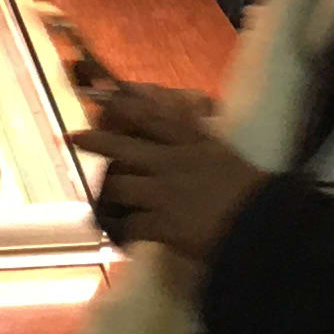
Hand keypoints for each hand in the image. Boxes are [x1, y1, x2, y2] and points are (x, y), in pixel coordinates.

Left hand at [77, 84, 263, 266]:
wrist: (261, 225)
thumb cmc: (251, 192)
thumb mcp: (225, 156)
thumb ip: (201, 143)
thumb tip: (190, 135)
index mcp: (192, 144)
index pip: (153, 117)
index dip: (125, 105)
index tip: (104, 96)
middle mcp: (172, 163)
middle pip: (123, 147)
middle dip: (95, 141)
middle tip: (73, 137)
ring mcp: (163, 193)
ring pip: (119, 187)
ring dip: (111, 195)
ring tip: (107, 202)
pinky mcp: (161, 224)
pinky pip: (131, 226)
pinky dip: (125, 233)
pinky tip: (124, 237)